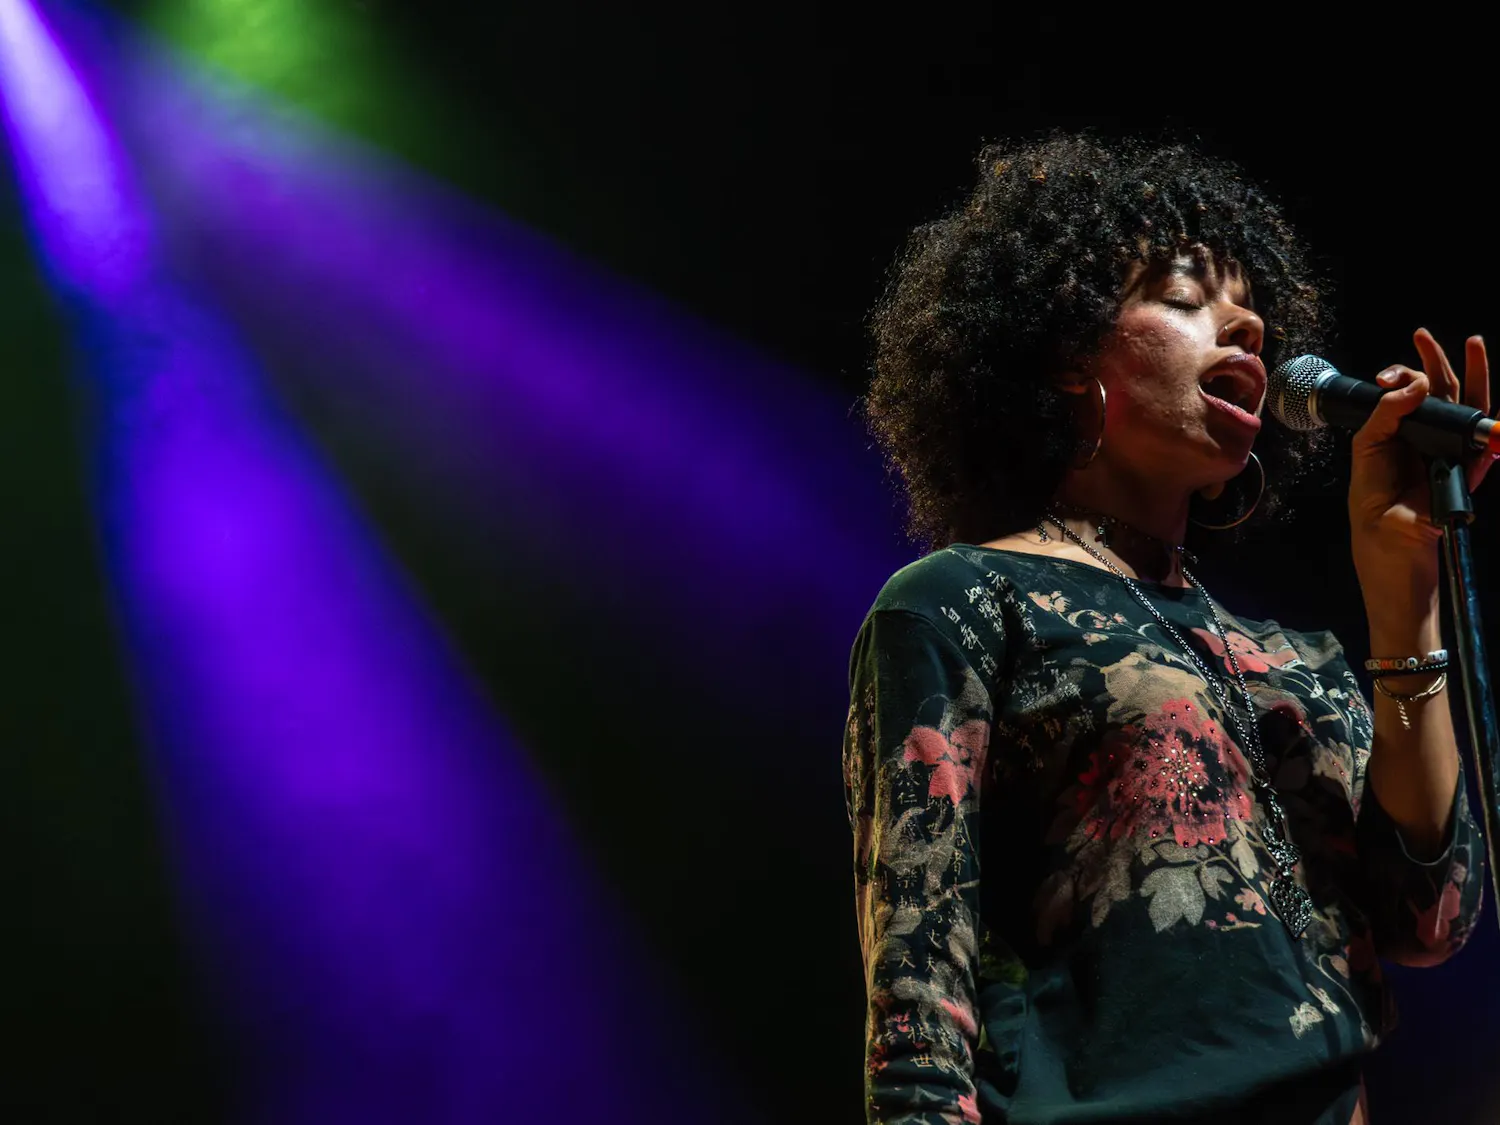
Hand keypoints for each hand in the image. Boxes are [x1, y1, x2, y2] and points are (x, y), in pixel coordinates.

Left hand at [1349, 329, 1492, 583]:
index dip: (1402, 374)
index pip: (1411, 390)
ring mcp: (1453, 445)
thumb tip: (1419, 382)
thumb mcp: (1370, 442)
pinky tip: (1488, 390)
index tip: (1385, 375)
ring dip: (1475, 373)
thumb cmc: (1374, 488)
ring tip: (1474, 342)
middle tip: (1423, 336)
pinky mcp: (1471, 463)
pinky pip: (1488, 437)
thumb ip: (1389, 410)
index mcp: (1406, 426)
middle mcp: (1430, 432)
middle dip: (1436, 360)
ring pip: (1470, 403)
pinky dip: (1493, 419)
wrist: (1385, 526)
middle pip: (1442, 389)